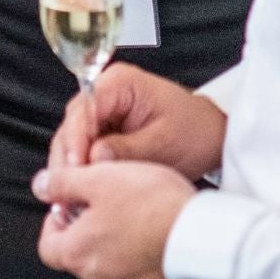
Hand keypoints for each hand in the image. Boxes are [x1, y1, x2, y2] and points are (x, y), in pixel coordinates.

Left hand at [34, 160, 194, 278]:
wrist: (201, 237)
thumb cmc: (151, 205)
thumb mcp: (100, 177)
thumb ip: (63, 182)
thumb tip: (41, 186)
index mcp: (76, 255)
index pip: (47, 245)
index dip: (55, 220)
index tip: (71, 202)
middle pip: (78, 256)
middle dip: (87, 229)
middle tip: (107, 201)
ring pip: (107, 266)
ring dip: (114, 243)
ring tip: (135, 214)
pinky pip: (135, 276)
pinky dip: (138, 257)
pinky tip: (154, 234)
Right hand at [46, 62, 225, 179]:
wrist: (210, 136)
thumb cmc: (194, 131)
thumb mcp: (163, 143)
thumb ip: (127, 150)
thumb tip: (94, 158)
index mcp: (120, 82)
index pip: (84, 108)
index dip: (75, 140)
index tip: (75, 168)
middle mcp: (105, 92)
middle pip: (72, 124)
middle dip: (69, 158)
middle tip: (70, 189)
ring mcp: (103, 111)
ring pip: (73, 139)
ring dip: (73, 167)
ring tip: (74, 196)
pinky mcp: (104, 130)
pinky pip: (84, 149)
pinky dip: (83, 170)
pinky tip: (84, 190)